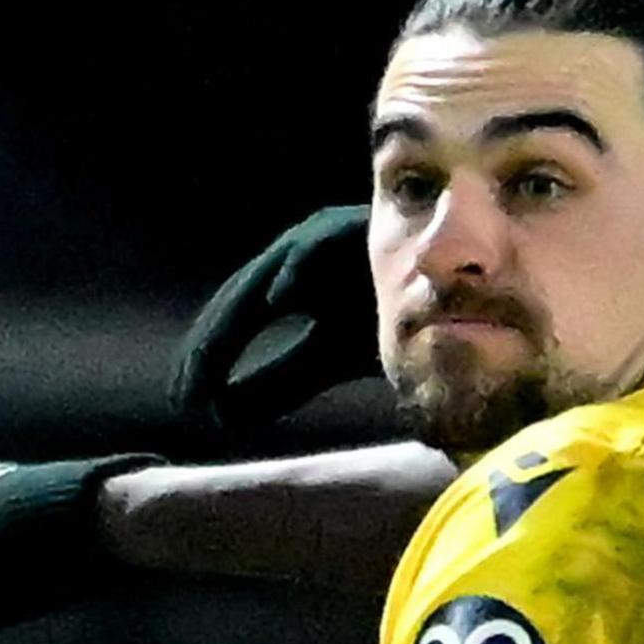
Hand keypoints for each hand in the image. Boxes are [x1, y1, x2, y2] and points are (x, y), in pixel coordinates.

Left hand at [168, 203, 375, 430]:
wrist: (458, 295)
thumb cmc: (392, 321)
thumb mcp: (325, 359)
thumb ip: (280, 383)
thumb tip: (224, 417)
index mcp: (289, 287)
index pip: (235, 321)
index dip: (207, 360)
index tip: (185, 403)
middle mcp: (298, 259)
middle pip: (239, 297)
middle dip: (210, 344)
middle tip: (187, 391)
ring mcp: (324, 239)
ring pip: (268, 271)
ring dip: (236, 314)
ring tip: (208, 360)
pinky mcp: (352, 227)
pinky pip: (319, 246)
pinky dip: (298, 267)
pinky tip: (279, 296)